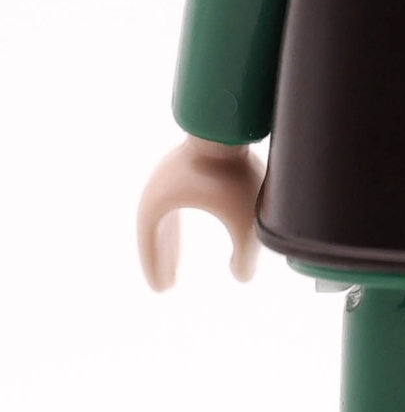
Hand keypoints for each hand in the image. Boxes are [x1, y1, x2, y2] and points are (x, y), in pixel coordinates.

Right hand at [137, 135, 265, 291]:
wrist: (235, 123)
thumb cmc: (236, 173)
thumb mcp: (245, 223)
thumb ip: (245, 255)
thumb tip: (242, 278)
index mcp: (159, 202)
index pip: (151, 242)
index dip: (157, 266)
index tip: (163, 288)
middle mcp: (161, 183)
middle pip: (157, 230)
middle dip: (163, 257)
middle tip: (168, 282)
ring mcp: (174, 168)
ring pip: (166, 214)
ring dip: (169, 240)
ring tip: (174, 262)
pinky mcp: (191, 157)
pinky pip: (178, 197)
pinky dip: (180, 218)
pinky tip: (187, 226)